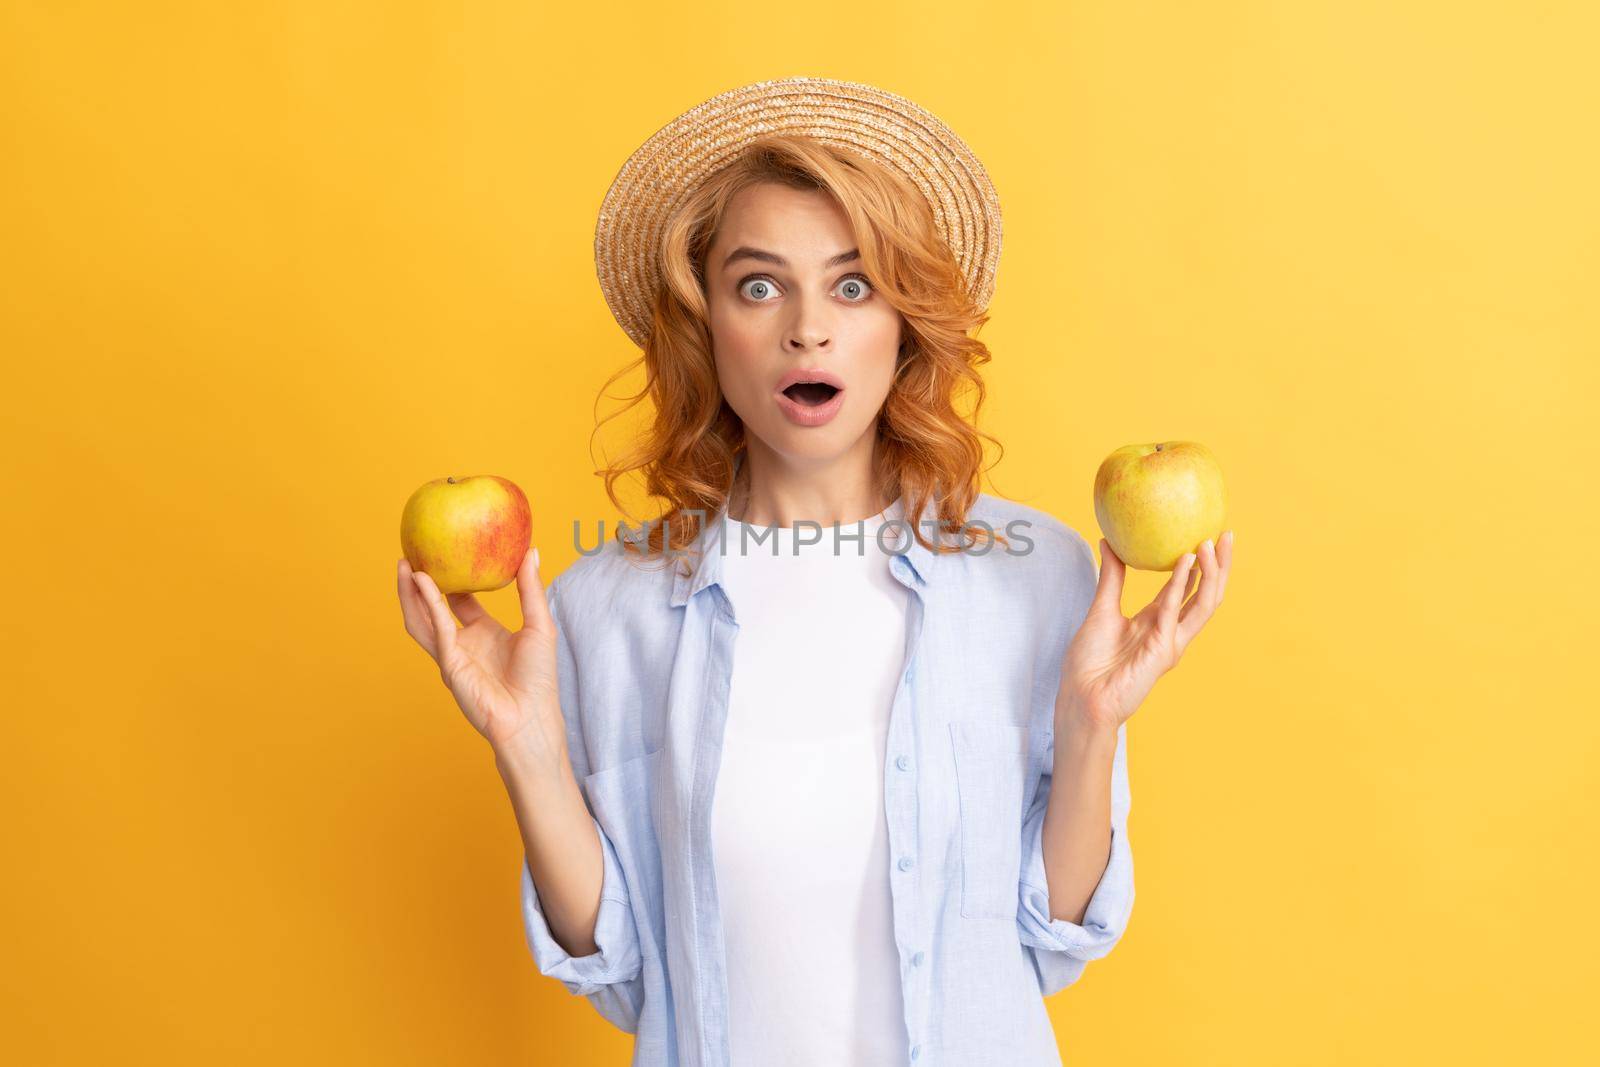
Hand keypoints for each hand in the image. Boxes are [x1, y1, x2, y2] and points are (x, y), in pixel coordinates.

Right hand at [396, 547, 562, 752]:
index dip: (452, 580)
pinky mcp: (449, 664)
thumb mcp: (539, 624)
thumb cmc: (539, 678)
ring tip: (404, 565)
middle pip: (433, 609)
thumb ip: (531, 589)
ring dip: (410, 594)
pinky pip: (435, 629)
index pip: (462, 603)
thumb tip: (531, 551)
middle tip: (413, 555)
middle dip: (420, 584)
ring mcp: (453, 655)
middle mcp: (464, 643)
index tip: (448, 554)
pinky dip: (428, 604)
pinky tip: (423, 582)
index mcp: (485, 634)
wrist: (532, 717)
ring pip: (421, 620)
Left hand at [1060, 531, 1233, 730]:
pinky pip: (1173, 611)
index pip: (1186, 588)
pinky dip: (1180, 585)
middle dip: (1220, 566)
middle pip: (1205, 594)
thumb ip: (1111, 577)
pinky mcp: (1163, 651)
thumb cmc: (1089, 662)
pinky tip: (1185, 561)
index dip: (1199, 564)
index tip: (1206, 534)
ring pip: (1202, 604)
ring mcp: (1170, 642)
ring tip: (1211, 543)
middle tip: (1227, 535)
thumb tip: (1108, 541)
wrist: (1081, 697)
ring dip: (1210, 573)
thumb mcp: (1101, 609)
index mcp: (1156, 621)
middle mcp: (1169, 631)